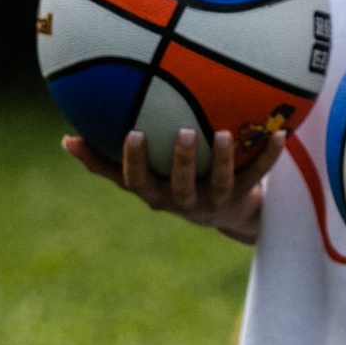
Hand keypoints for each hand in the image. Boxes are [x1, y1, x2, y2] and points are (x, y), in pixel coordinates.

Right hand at [62, 120, 284, 245]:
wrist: (225, 213)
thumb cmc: (171, 183)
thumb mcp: (139, 176)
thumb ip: (104, 161)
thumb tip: (65, 141)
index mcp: (155, 194)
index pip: (139, 181)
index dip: (135, 161)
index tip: (134, 133)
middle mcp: (184, 201)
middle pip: (180, 185)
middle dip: (181, 161)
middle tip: (183, 131)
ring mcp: (215, 200)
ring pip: (220, 183)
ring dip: (224, 159)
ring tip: (226, 133)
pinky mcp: (243, 196)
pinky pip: (258, 173)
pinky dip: (268, 154)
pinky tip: (280, 131)